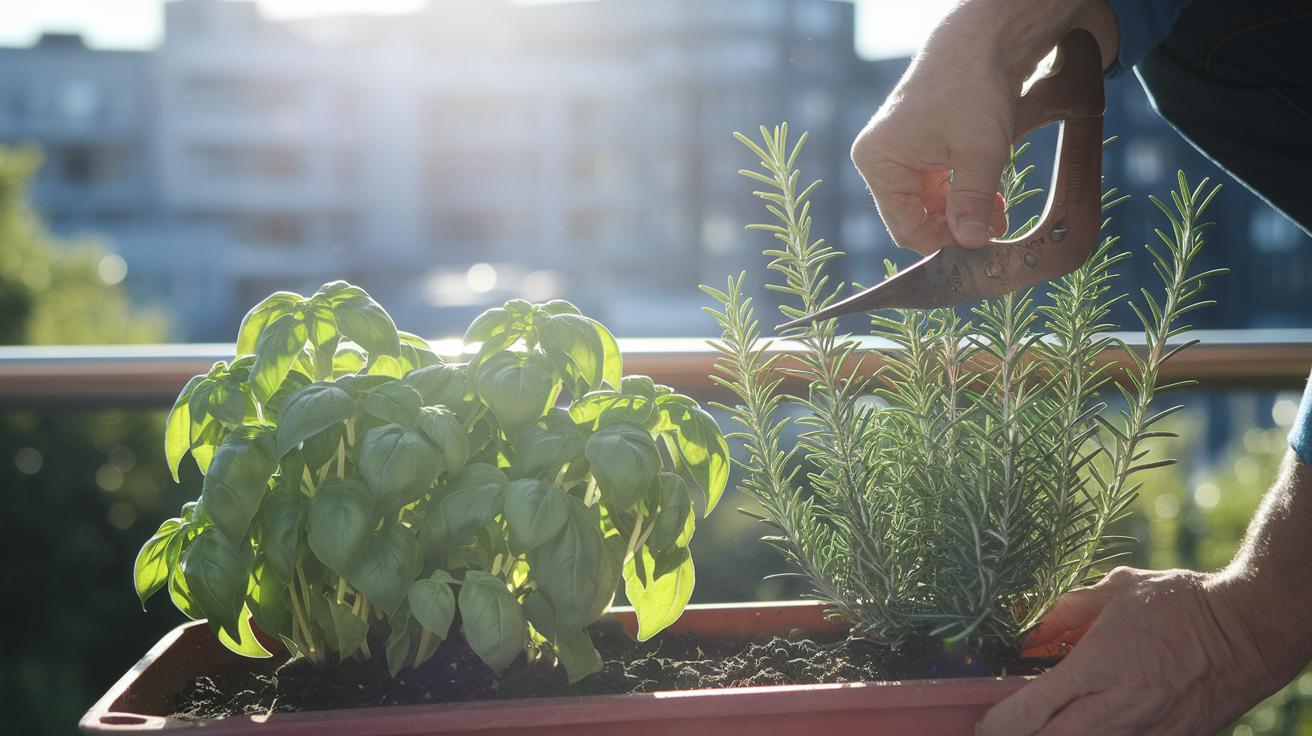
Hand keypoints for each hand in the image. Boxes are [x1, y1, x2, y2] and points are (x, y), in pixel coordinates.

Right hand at [851, 0, 1118, 254]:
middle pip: (915, 217)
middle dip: (954, 228)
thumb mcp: (979, 154)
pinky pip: (939, 188)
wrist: (982, 41)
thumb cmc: (971, 89)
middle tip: (991, 234)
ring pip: (931, 205)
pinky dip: (963, 197)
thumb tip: (971, 245)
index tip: (977, 246)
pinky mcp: (921, 149)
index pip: (904, 226)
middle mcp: (882, 160)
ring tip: (996, 216)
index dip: (941, 242)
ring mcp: (901, 155)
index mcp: (878, 162)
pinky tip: (990, 200)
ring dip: (963, 214)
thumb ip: (971, 204)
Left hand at [977, 567, 1280, 735]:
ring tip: (1053, 718)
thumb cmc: (1181, 602)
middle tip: (1011, 724)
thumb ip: (1065, 613)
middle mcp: (1117, 707)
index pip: (1029, 711)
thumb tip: (1028, 633)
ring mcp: (1146, 732)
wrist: (1250, 630)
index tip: (984, 722)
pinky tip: (1096, 719)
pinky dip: (1103, 735)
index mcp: (1096, 667)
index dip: (999, 723)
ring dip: (1064, 734)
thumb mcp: (1115, 591)